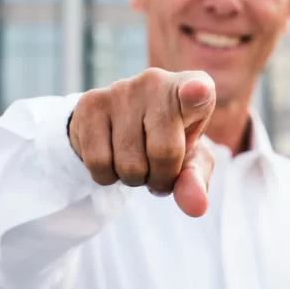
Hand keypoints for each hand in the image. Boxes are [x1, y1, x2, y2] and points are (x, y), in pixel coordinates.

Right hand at [67, 68, 215, 216]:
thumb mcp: (189, 162)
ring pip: (129, 164)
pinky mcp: (91, 103)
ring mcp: (121, 90)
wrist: (122, 124)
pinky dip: (107, 176)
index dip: (196, 94)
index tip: (196, 91)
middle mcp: (156, 81)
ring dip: (134, 178)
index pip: (198, 91)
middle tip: (159, 169)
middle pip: (164, 152)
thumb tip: (196, 207)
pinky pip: (99, 163)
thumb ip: (196, 181)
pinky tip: (113, 157)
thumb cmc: (169, 140)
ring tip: (136, 159)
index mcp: (193, 89)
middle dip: (162, 177)